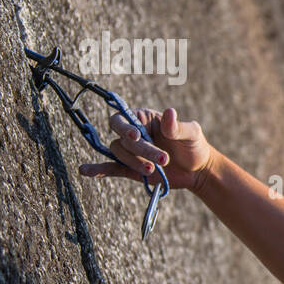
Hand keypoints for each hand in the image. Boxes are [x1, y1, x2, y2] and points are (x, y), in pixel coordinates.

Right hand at [79, 107, 213, 190]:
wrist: (198, 170)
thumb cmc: (194, 145)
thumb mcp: (191, 133)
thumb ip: (178, 126)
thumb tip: (169, 112)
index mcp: (144, 119)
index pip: (124, 119)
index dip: (125, 127)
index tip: (137, 136)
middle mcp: (133, 134)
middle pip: (123, 139)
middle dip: (140, 150)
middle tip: (163, 159)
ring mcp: (131, 152)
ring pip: (119, 155)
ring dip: (134, 162)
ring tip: (153, 170)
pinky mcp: (130, 169)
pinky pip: (110, 168)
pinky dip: (97, 170)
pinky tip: (85, 170)